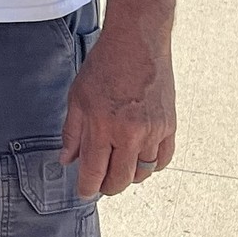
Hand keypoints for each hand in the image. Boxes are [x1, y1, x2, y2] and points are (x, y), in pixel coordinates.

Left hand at [61, 17, 176, 198]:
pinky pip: (163, 159)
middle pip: (120, 179)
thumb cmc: (105, 66)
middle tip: (101, 185)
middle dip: (108, 187)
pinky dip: (152, 165)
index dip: (87, 187)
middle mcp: (129, 133)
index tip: (84, 192)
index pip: (94, 171)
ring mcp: (153, 131)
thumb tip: (67, 160)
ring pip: (142, 172)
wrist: (138, 44)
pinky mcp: (169, 125)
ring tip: (119, 170)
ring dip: (129, 177)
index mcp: (102, 126)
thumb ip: (72, 133)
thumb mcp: (77, 97)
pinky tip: (140, 159)